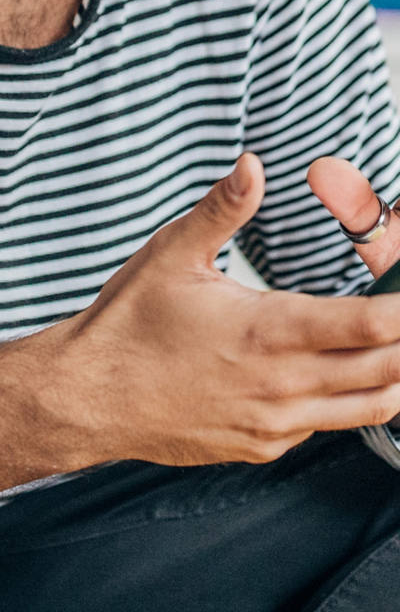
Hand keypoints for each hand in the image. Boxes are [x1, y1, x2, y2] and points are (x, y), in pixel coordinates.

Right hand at [65, 148, 399, 468]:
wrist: (86, 399)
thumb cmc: (128, 323)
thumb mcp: (172, 254)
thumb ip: (223, 209)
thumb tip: (252, 164)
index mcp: (267, 331)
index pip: (369, 324)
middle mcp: (281, 385)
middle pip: (385, 370)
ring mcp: (275, 423)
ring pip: (368, 408)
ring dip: (394, 378)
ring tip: (399, 348)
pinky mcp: (263, 447)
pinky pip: (325, 426)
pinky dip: (349, 401)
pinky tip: (344, 373)